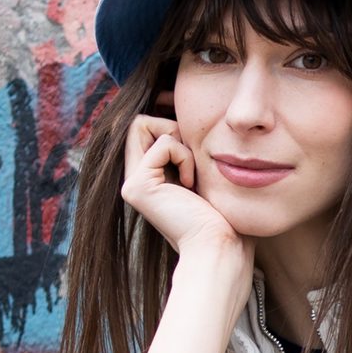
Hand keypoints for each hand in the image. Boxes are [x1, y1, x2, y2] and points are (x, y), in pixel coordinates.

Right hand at [121, 115, 246, 260]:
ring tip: (191, 173)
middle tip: (191, 158)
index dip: (168, 121)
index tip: (191, 135)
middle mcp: (132, 180)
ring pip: (142, 123)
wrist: (218, 244)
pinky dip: (184, 156)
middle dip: (171, 128)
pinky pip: (164, 142)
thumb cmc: (221, 213)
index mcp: (146, 178)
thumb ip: (185, 147)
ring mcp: (130, 184)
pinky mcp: (137, 185)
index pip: (144, 128)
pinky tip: (191, 184)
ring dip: (177, 140)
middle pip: (139, 122)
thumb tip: (177, 108)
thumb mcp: (201, 170)